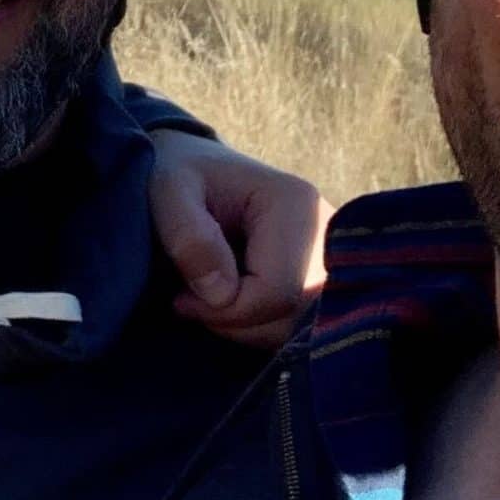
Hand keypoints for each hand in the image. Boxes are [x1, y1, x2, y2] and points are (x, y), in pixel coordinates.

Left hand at [149, 132, 330, 349]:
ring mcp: (332, 259)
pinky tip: (229, 300)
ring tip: (206, 295)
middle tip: (190, 298)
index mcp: (298, 205)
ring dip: (243, 327)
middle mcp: (329, 233)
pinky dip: (257, 326)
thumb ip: (188, 235)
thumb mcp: (167, 191)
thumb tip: (221, 293)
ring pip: (297, 329)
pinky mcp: (322, 280)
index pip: (276, 292)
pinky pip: (297, 328)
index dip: (225, 311)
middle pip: (293, 317)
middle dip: (233, 322)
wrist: (196, 170)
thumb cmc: (179, 175)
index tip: (180, 298)